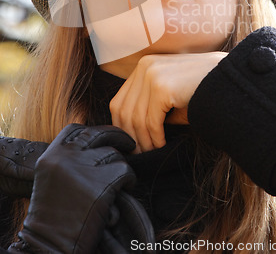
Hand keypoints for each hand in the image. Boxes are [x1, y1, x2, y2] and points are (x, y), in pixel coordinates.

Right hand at [9, 124, 135, 253]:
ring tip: (118, 184)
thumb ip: (68, 160)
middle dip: (117, 136)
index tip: (106, 136)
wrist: (49, 248)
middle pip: (97, 135)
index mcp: (51, 155)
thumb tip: (97, 145)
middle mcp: (66, 158)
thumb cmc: (52, 219)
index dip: (93, 131)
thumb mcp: (51, 179)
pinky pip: (125, 172)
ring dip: (120, 168)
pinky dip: (129, 180)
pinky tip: (124, 191)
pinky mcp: (101, 186)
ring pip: (114, 155)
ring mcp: (84, 170)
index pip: (75, 130)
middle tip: (129, 143)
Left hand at [109, 52, 226, 152]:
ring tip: (152, 150)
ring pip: (136, 118)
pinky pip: (150, 121)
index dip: (122, 126)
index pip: (120, 100)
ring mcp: (152, 74)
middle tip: (139, 153)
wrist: (230, 80)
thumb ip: (149, 107)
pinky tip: (162, 144)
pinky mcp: (162, 87)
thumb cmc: (201, 91)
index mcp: (144, 65)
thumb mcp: (170, 96)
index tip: (131, 143)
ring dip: (143, 139)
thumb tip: (131, 132)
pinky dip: (155, 137)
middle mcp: (145, 66)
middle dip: (130, 135)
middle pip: (123, 109)